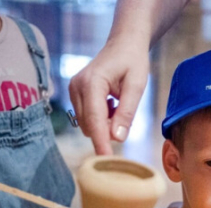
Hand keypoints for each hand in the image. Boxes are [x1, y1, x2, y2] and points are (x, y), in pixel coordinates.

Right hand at [69, 40, 149, 154]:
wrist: (123, 44)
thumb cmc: (133, 61)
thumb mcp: (137, 86)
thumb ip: (127, 112)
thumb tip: (117, 138)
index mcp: (92, 83)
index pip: (95, 120)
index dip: (101, 142)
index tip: (106, 160)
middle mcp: (77, 87)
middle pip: (89, 125)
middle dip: (107, 130)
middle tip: (125, 117)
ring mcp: (73, 90)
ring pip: (87, 124)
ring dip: (104, 124)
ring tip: (118, 104)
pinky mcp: (75, 94)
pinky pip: (86, 117)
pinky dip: (100, 118)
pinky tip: (111, 103)